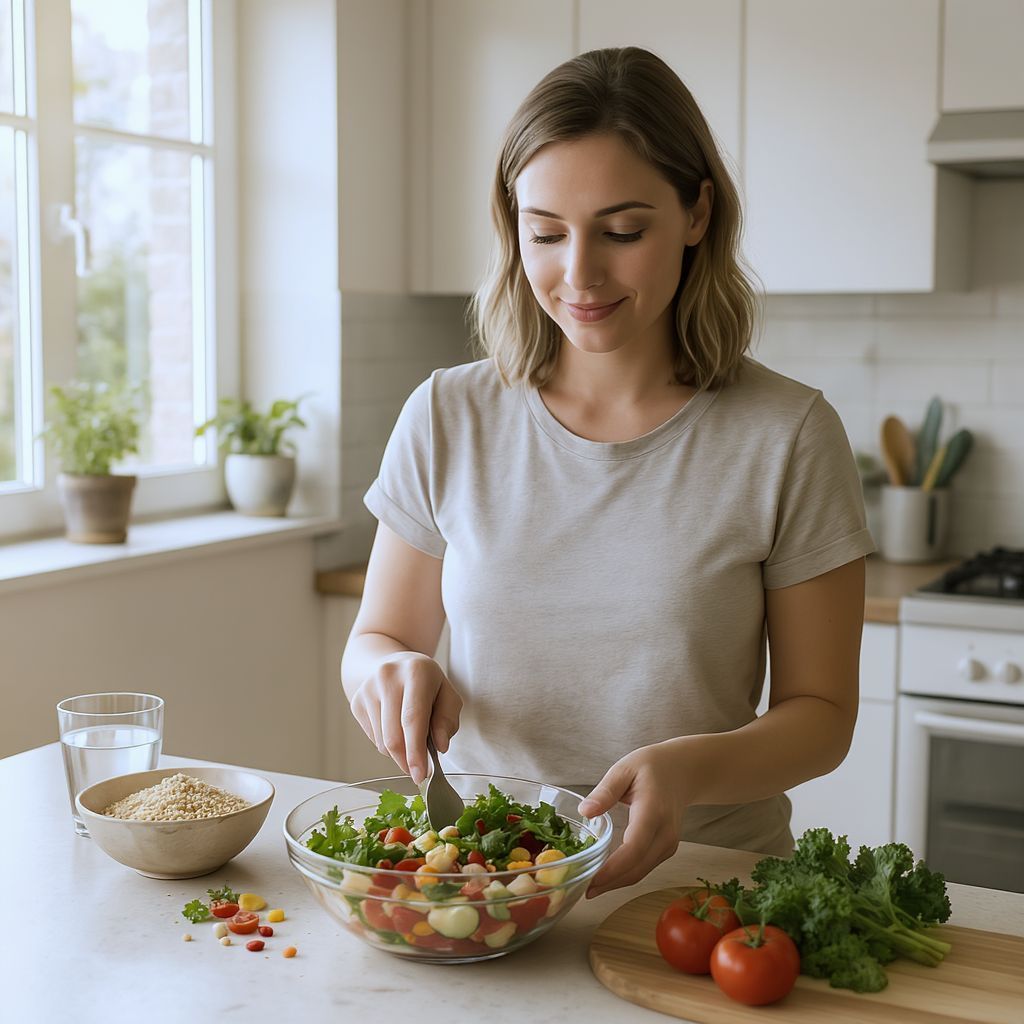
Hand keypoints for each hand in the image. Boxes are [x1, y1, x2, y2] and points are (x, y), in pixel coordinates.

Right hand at [350, 653, 461, 785]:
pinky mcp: (356, 702)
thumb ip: (448, 720)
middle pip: (393, 736)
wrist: (393, 664)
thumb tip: (440, 746)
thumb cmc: (427, 684)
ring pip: (382, 742)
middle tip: (418, 773)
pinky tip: (396, 727)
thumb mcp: (448, 695)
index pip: (413, 718)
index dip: (416, 750)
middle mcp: (387, 677)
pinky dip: (387, 744)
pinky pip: (373, 738)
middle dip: (406, 761)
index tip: (420, 774)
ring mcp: (367, 689)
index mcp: (416, 671)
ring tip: (411, 737)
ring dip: (398, 753)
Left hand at [577, 739, 694, 898]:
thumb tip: (585, 811)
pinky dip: (625, 876)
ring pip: (641, 873)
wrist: (682, 770)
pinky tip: (606, 877)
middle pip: (637, 868)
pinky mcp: (666, 849)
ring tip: (589, 886)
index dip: (613, 869)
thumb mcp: (624, 769)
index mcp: (653, 811)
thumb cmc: (651, 767)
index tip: (590, 879)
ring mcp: (669, 844)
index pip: (634, 848)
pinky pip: (644, 868)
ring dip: (616, 884)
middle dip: (609, 884)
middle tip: (581, 890)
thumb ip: (605, 791)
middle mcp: (665, 833)